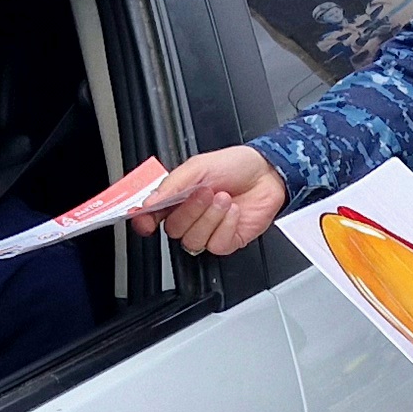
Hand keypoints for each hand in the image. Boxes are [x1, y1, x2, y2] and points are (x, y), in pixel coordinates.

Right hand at [134, 145, 287, 255]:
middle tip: (205, 192)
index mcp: (177, 198)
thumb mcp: (198, 167)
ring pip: (193, 240)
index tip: (146, 220)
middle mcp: (190, 217)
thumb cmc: (234, 166)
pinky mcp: (227, 241)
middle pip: (173, 230)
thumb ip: (171, 185)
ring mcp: (208, 231)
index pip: (151, 217)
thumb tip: (150, 201)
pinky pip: (216, 245)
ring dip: (210, 217)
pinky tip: (233, 211)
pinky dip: (226, 226)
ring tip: (223, 198)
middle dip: (190, 211)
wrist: (267, 173)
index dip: (145, 221)